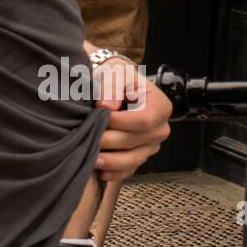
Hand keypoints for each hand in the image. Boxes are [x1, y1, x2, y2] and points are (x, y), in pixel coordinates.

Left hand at [92, 59, 171, 180]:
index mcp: (160, 107)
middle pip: (135, 141)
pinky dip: (114, 173)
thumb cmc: (118, 80)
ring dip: (110, 162)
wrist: (117, 90)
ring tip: (91, 159)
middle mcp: (160, 129)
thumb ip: (112, 86)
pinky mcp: (139, 157)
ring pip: (132, 159)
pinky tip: (99, 171)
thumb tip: (106, 106)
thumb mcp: (117, 73)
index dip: (120, 122)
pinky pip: (129, 170)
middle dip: (109, 141)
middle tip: (87, 138)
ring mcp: (150, 146)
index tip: (99, 116)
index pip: (143, 120)